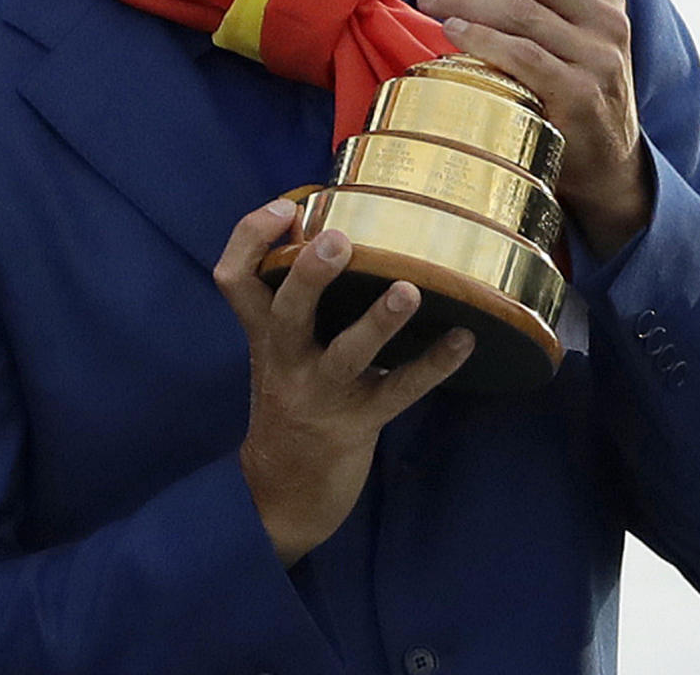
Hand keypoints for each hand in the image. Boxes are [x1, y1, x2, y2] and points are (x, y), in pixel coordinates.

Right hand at [213, 200, 473, 567]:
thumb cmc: (291, 395)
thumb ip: (293, 293)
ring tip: (408, 289)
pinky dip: (434, 364)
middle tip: (339, 238)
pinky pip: (400, 391)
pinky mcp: (359, 423)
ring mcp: (322, 393)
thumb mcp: (278, 344)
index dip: (252, 237)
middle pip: (285, 310)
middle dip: (310, 273)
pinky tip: (465, 339)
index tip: (286, 207)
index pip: (234, 277)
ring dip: (377, 322)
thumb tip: (320, 220)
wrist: (281, 491)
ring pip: (346, 355)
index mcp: (264, 331)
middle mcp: (285, 358)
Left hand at [417, 0, 650, 260]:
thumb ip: (539, 0)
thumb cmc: (573, 95)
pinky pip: (522, 54)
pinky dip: (480, 38)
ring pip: (520, 9)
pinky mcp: (578, 95)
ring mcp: (597, 58)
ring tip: (432, 6)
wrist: (609, 170)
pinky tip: (451, 34)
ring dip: (465, 3)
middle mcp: (607, 20)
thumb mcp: (572, 38)